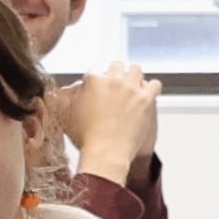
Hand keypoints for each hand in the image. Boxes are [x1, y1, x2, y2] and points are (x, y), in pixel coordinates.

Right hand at [63, 62, 158, 183]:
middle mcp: (113, 80)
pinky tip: (146, 96)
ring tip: (132, 89)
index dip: (97, 79)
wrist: (106, 153)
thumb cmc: (87, 138)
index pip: (95, 69)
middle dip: (116, 75)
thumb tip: (64, 91)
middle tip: (116, 88)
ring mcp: (131, 88)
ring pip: (136, 69)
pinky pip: (154, 84)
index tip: (99, 87)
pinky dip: (151, 89)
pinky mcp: (146, 99)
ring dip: (134, 78)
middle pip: (117, 65)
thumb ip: (66, 98)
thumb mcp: (68, 115)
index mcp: (93, 81)